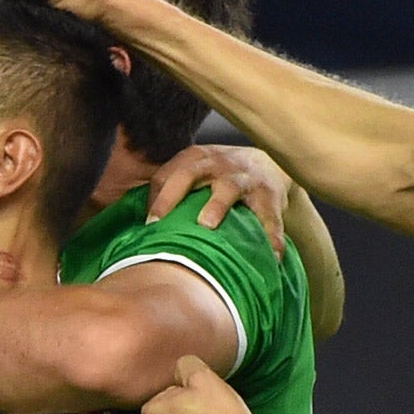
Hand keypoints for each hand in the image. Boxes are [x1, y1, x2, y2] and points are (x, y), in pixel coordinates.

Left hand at [147, 145, 289, 257]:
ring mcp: (245, 178)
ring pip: (228, 189)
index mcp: (196, 158)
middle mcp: (218, 164)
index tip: (147, 225)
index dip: (154, 198)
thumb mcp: (199, 171)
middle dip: (170, 197)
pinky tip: (269, 256)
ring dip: (216, 206)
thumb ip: (174, 188)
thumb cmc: (224, 175)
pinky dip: (270, 236)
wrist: (271, 164)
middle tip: (157, 222)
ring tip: (206, 224)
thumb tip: (142, 225)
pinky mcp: (270, 195)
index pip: (166, 174)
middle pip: (188, 174)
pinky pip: (269, 217)